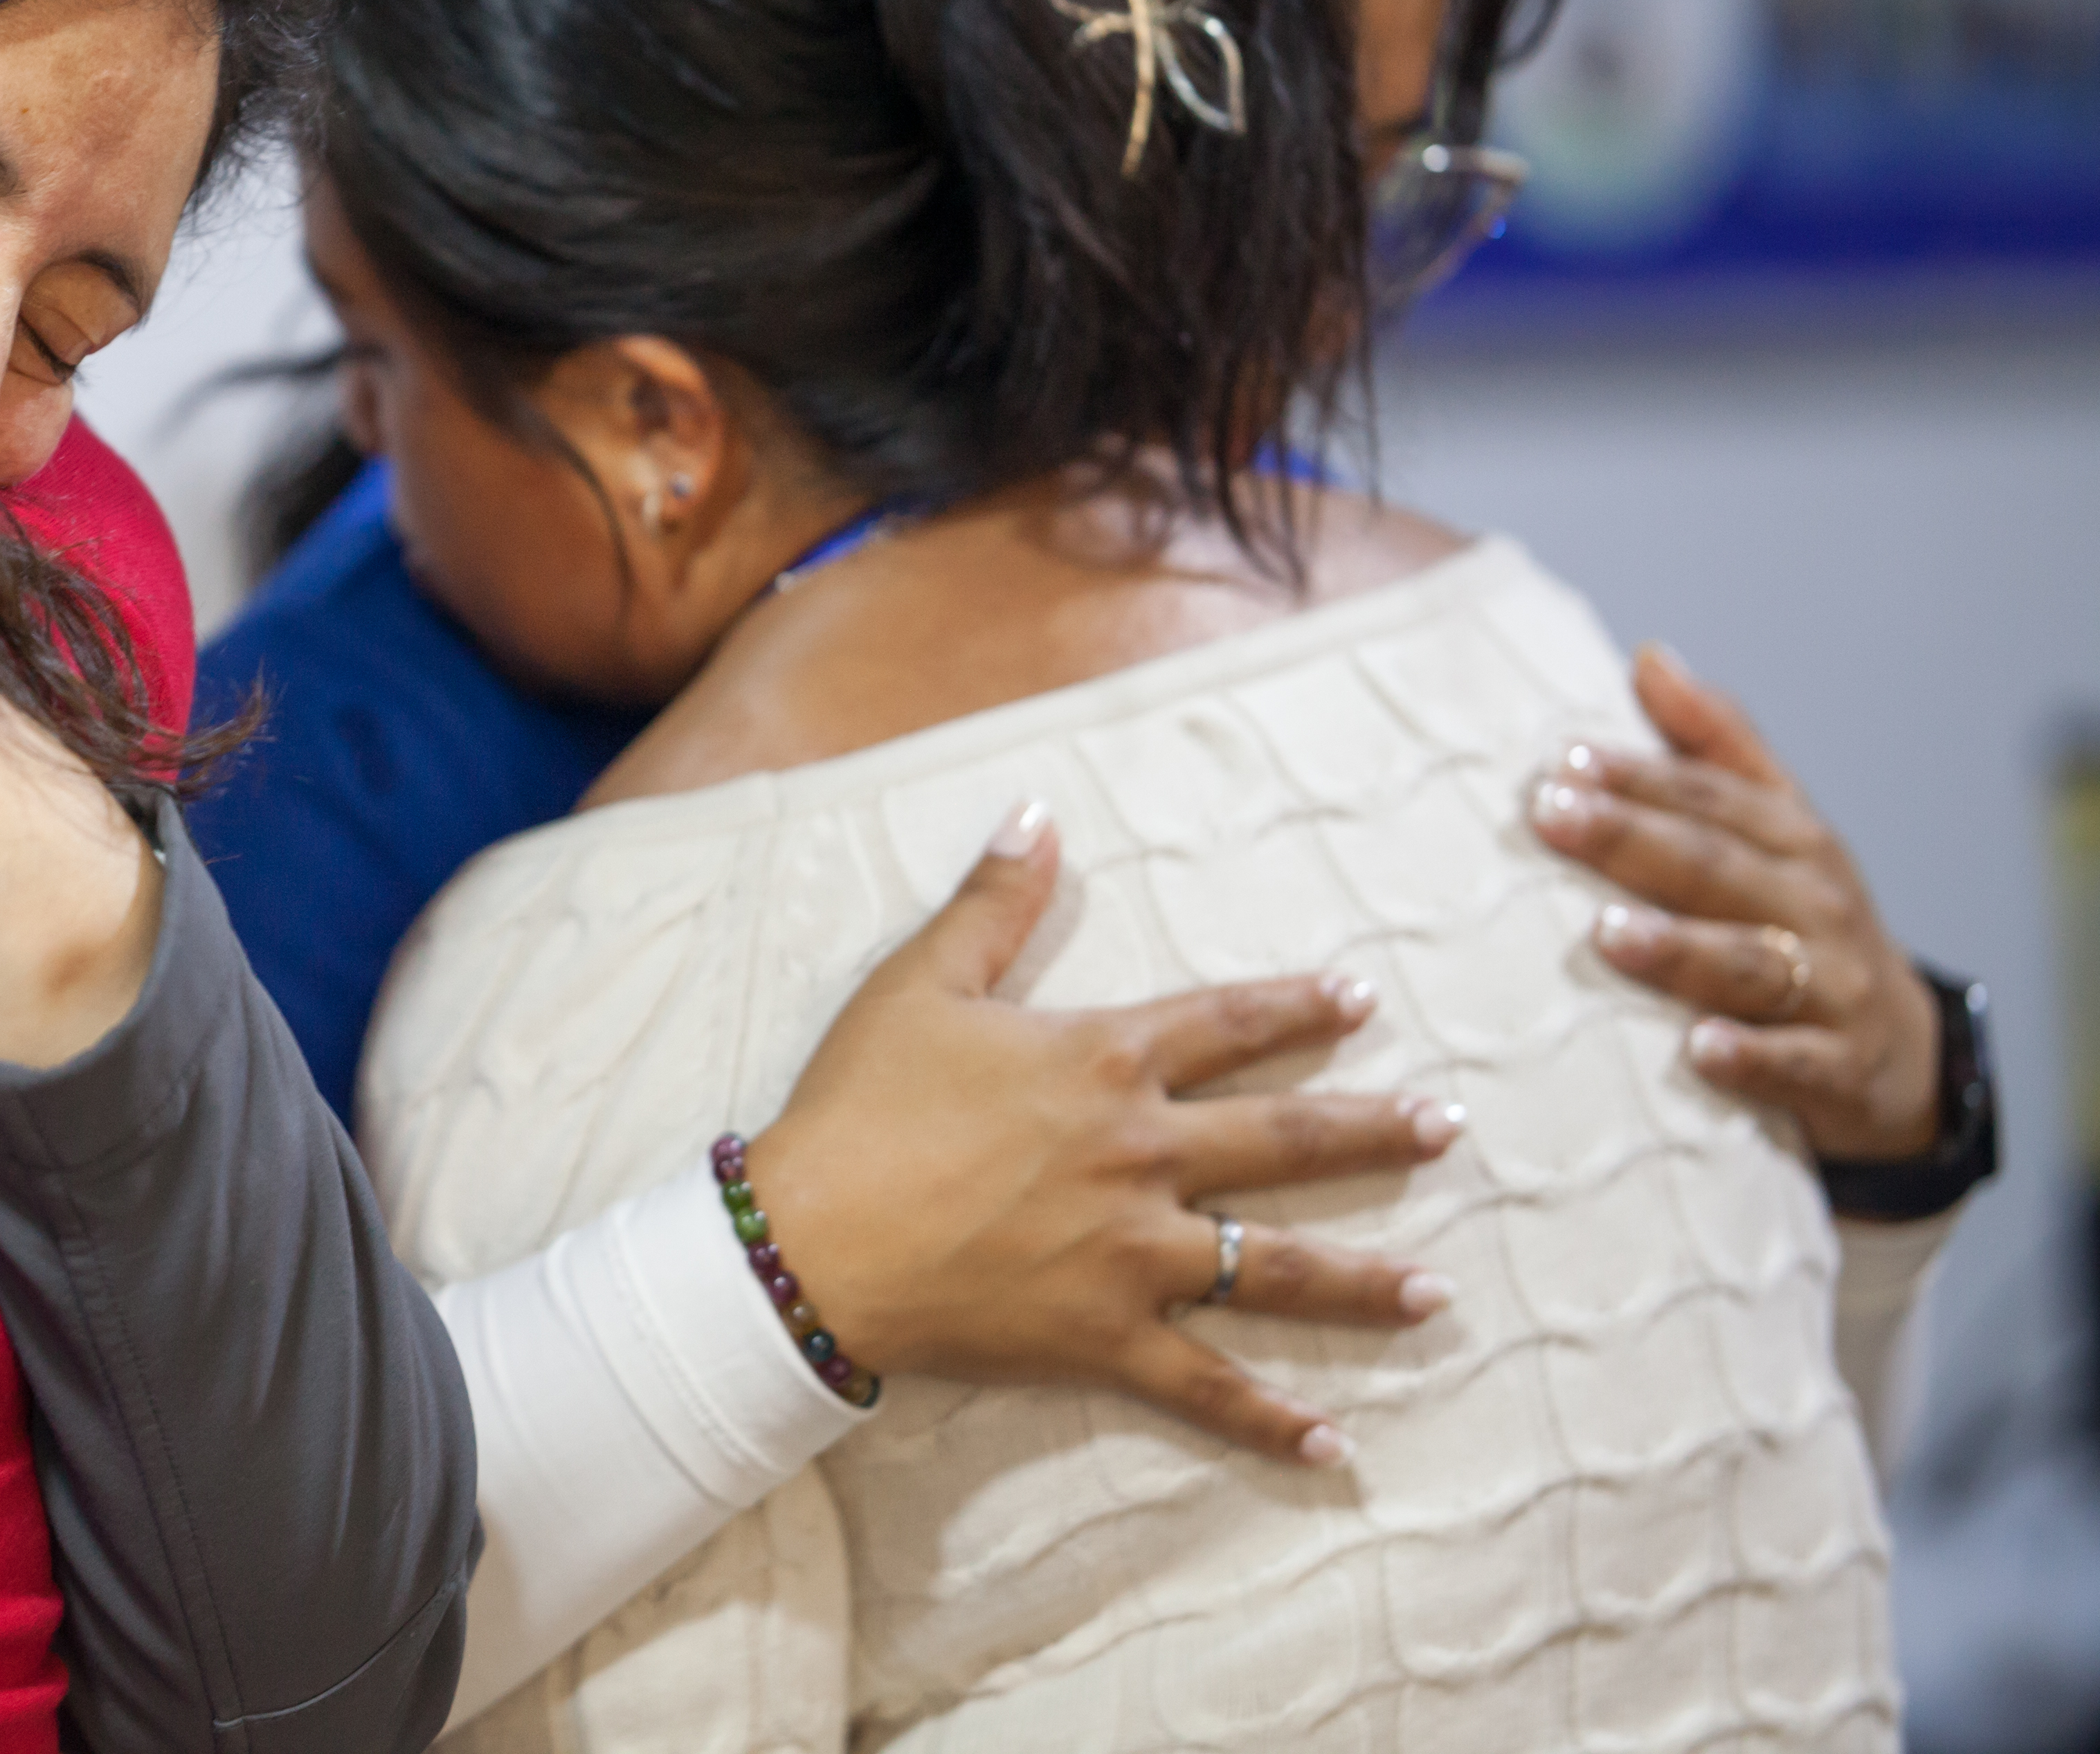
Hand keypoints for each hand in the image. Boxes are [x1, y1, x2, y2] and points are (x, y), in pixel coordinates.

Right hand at [752, 804, 1465, 1465]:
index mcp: (1103, 1063)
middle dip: (1374, 1132)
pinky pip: (1204, 1385)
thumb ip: (992, 902)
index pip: (1227, 1024)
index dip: (1299, 1006)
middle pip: (1283, 1139)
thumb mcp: (919, 982)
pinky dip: (1269, 1423)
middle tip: (1450, 1130)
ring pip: (1273, 1266)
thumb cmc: (861, 1105)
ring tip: (1437, 1294)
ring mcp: (1132, 1253)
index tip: (1364, 997)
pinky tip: (1333, 1448)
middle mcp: (1140, 1154)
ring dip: (1362, 1281)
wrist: (813, 1237)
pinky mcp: (1105, 1336)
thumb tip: (1036, 814)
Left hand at [1528, 642, 1941, 1164]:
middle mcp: (1814, 904)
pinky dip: (1751, 1058)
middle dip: (1634, 840)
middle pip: (1716, 867)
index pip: (1708, 799)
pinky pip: (1793, 1063)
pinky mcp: (1839, 1068)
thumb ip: (1713, 744)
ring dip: (1679, 948)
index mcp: (1792, 840)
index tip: (1563, 758)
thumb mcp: (1775, 825)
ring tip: (1609, 933)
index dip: (1639, 776)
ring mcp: (1831, 987)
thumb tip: (1649, 656)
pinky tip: (1699, 1051)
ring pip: (1748, 962)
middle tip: (1553, 815)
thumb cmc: (1801, 917)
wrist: (1897, 1049)